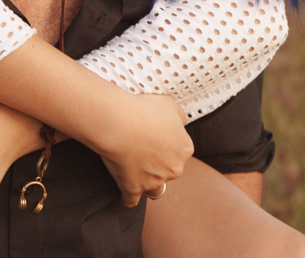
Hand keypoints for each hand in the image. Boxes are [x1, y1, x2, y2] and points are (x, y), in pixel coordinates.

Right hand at [94, 93, 193, 207]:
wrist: (120, 123)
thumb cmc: (144, 110)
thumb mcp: (169, 104)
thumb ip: (179, 116)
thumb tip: (181, 123)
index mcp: (184, 148)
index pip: (180, 150)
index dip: (167, 144)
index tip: (154, 137)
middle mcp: (174, 168)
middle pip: (169, 170)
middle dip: (159, 164)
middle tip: (142, 149)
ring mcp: (154, 182)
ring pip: (155, 188)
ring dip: (148, 182)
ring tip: (136, 170)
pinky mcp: (133, 189)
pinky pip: (131, 200)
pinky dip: (128, 196)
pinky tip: (124, 189)